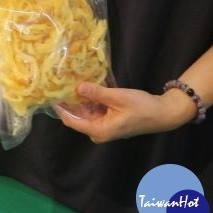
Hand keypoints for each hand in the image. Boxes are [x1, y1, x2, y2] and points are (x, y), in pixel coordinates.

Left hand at [55, 83, 196, 143]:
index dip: (60, 107)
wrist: (163, 113)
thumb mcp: (118, 97)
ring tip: (68, 80)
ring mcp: (104, 126)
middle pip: (77, 116)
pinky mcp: (109, 120)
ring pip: (85, 112)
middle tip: (58, 82)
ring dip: (79, 99)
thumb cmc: (142, 108)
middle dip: (69, 101)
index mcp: (99, 130)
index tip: (50, 93)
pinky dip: (90, 100)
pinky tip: (85, 86)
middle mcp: (98, 131)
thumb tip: (77, 87)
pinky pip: (94, 110)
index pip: (71, 121)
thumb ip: (97, 93)